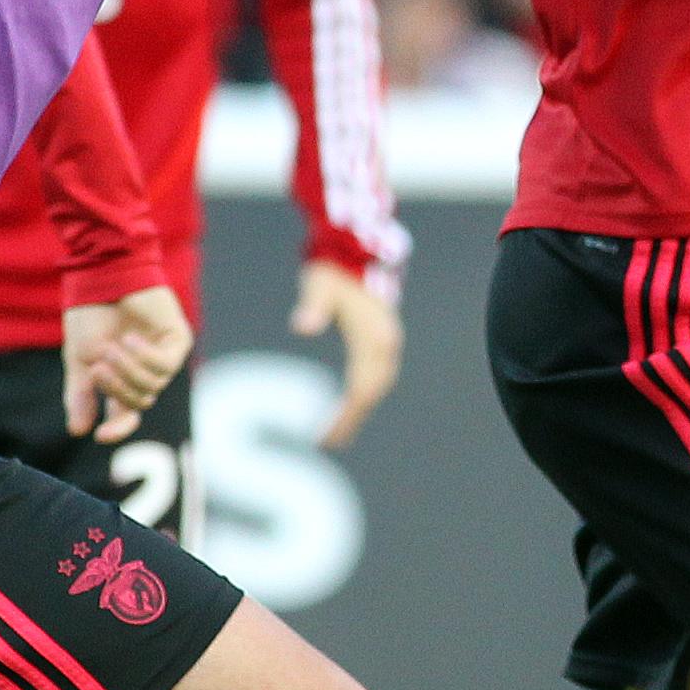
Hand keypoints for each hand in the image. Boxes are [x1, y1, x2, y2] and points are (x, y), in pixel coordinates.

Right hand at [61, 285, 193, 441]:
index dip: (117, 429)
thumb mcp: (80, 359)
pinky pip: (164, 366)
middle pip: (137, 402)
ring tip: (112, 347)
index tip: (101, 436)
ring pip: (151, 386)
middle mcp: (146, 372)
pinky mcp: (177, 341)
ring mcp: (164, 357)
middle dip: (116, 387)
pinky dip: (144, 356)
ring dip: (128, 370)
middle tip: (98, 367)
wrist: (103, 275)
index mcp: (122, 378)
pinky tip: (130, 338)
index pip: (125, 415)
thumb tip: (78, 431)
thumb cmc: (90, 313)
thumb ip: (81, 394)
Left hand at [290, 259, 401, 447]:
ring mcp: (388, 340)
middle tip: (329, 442)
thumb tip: (302, 326)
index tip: (326, 436)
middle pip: (372, 392)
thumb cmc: (332, 269)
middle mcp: (386, 342)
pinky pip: (377, 374)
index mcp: (374, 336)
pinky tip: (349, 403)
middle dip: (352, 419)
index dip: (345, 416)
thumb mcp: (318, 285)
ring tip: (338, 431)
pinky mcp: (383, 338)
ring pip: (377, 385)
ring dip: (360, 409)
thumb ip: (312, 307)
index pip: (362, 389)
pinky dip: (365, 393)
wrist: (354, 248)